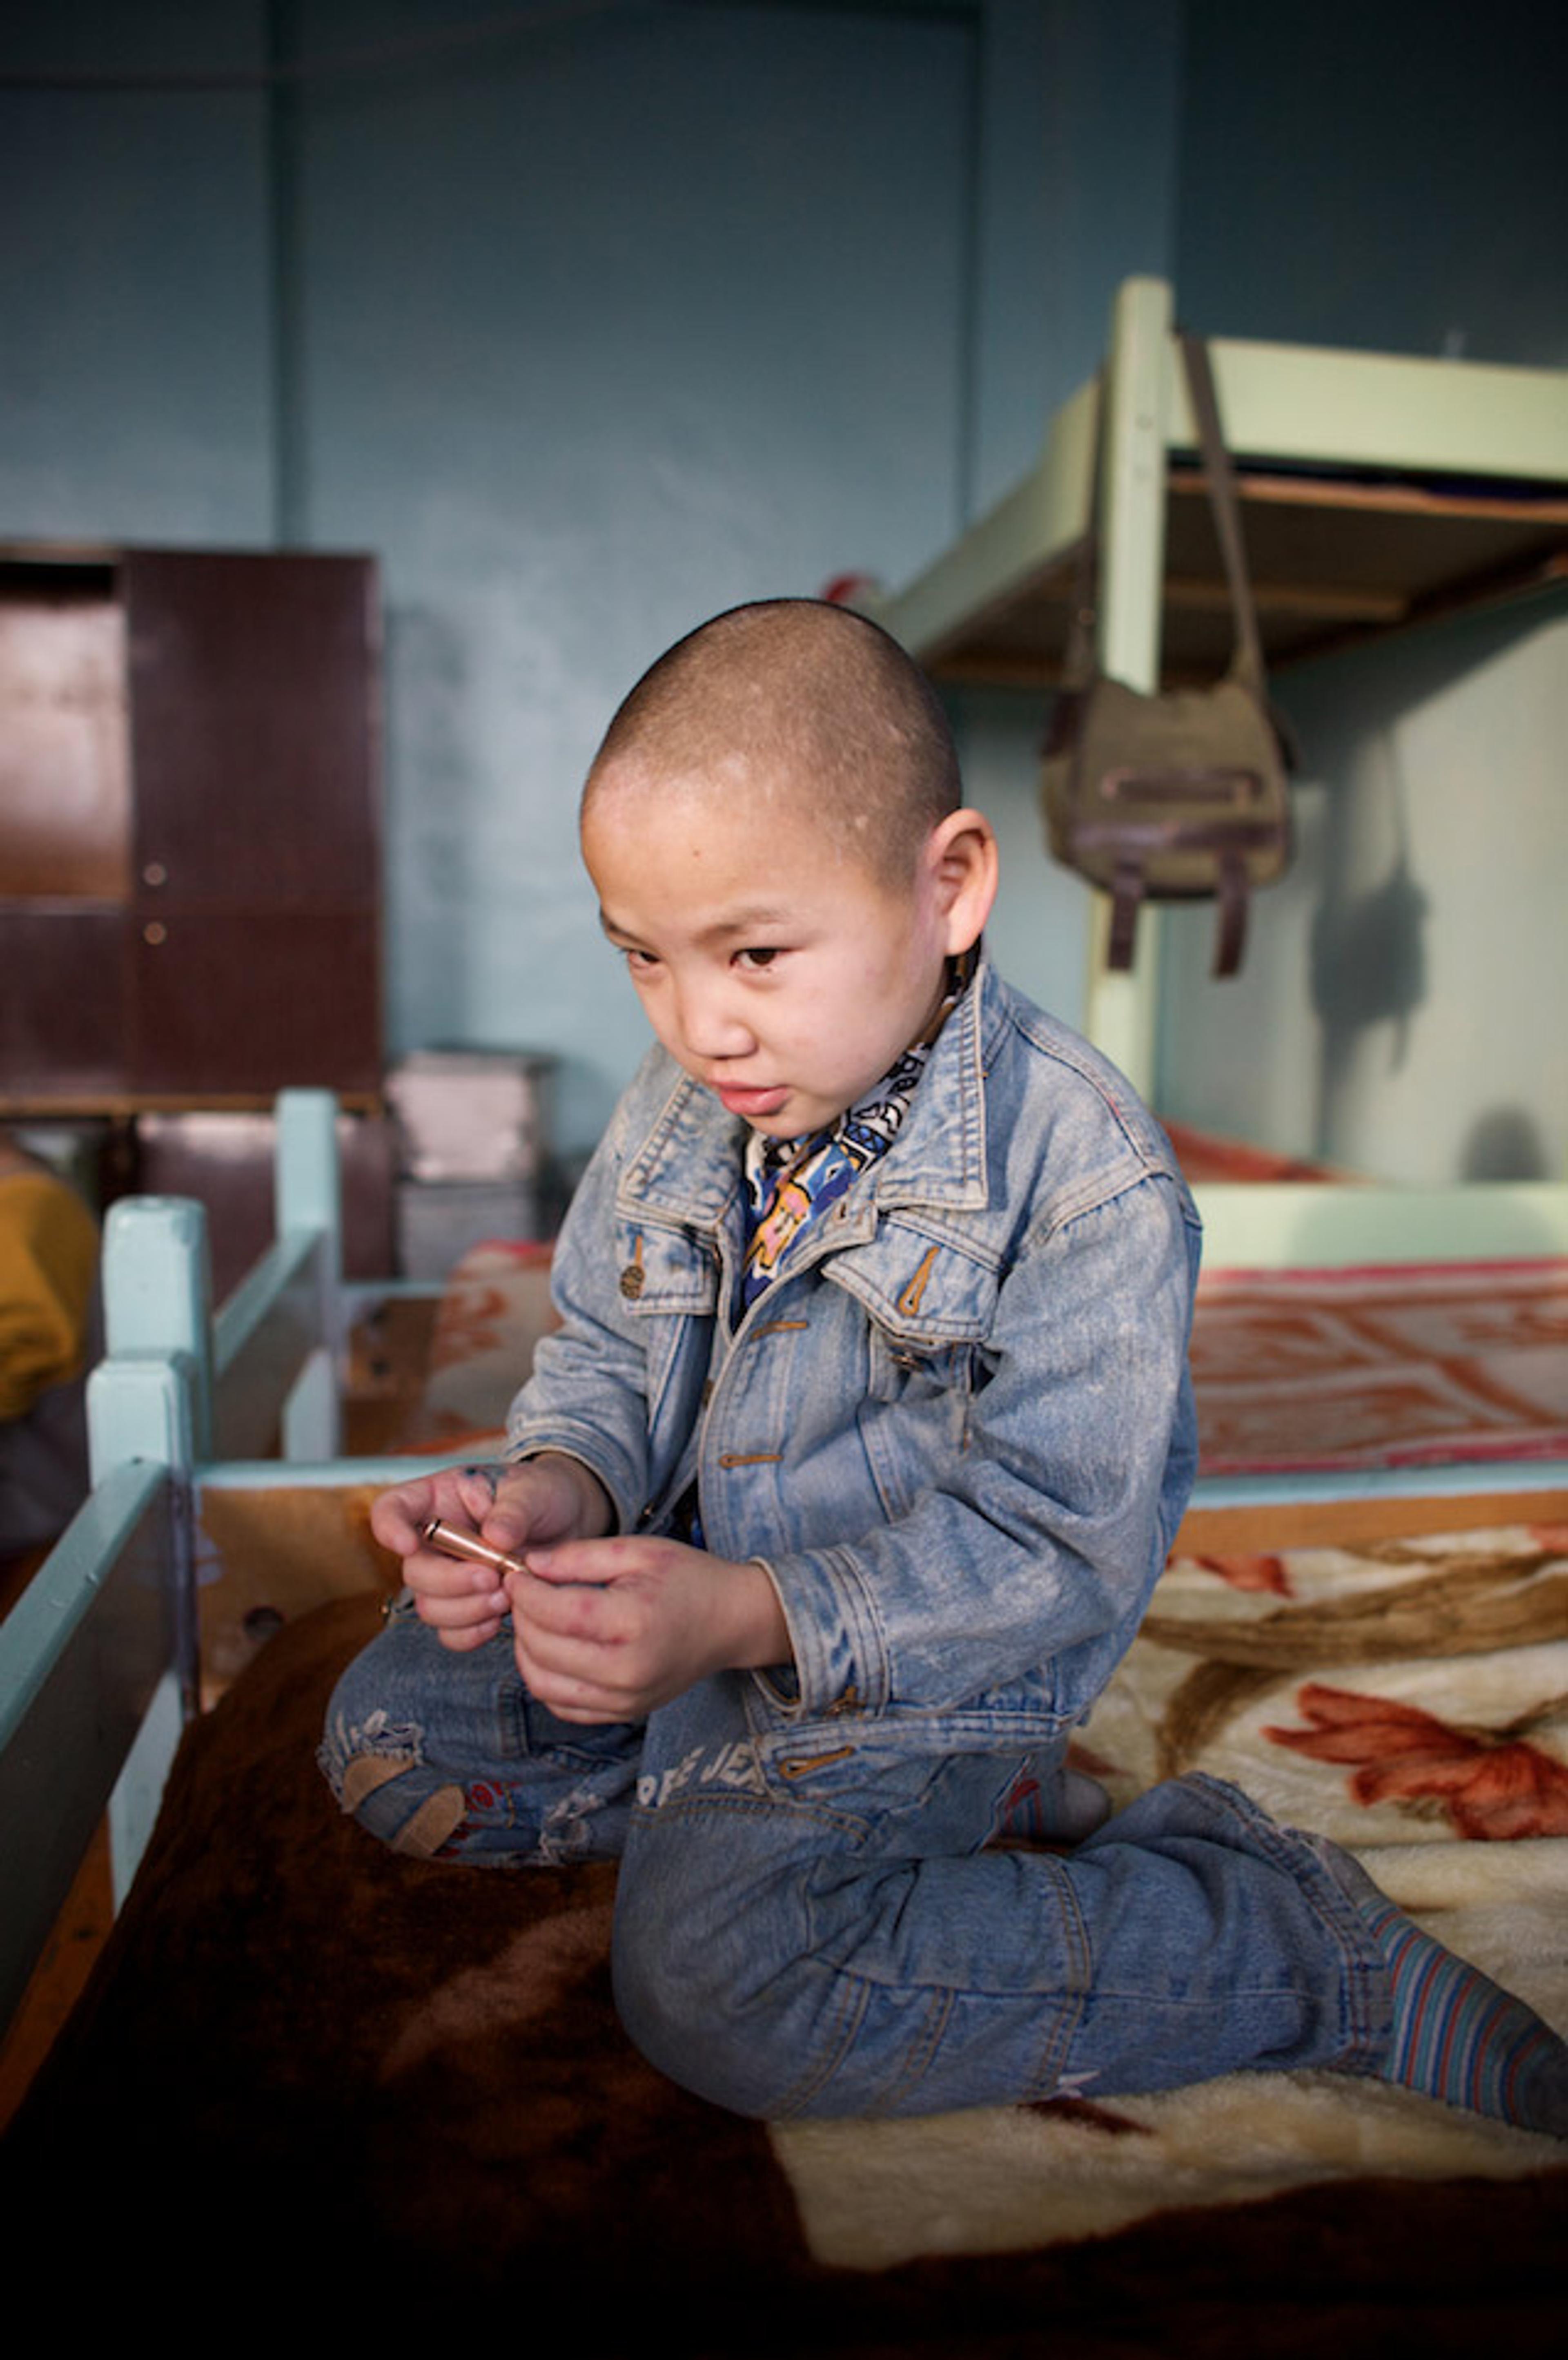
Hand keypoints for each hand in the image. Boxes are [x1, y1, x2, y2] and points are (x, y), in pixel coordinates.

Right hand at [370, 1455, 612, 1651]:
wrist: (569, 1522)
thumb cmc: (541, 1495)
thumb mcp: (532, 1490)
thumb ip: (513, 1510)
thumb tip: (496, 1537)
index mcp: (437, 1499)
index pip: (390, 1509)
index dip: (388, 1529)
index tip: (408, 1544)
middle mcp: (433, 1542)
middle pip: (413, 1572)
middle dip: (451, 1581)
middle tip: (492, 1578)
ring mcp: (447, 1577)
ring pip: (430, 1608)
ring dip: (467, 1609)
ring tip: (507, 1595)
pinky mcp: (467, 1606)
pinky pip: (452, 1633)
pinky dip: (473, 1633)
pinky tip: (500, 1618)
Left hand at [504, 1535, 791, 1722]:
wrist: (731, 1622)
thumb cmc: (688, 1579)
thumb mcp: (637, 1550)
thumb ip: (579, 1555)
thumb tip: (529, 1565)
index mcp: (632, 1622)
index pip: (553, 1613)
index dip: (524, 1591)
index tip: (517, 1573)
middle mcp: (627, 1669)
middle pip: (542, 1649)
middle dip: (522, 1616)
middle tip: (524, 1593)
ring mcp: (625, 1699)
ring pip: (543, 1684)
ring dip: (526, 1650)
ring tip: (534, 1620)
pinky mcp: (624, 1712)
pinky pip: (562, 1705)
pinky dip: (546, 1678)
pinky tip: (553, 1648)